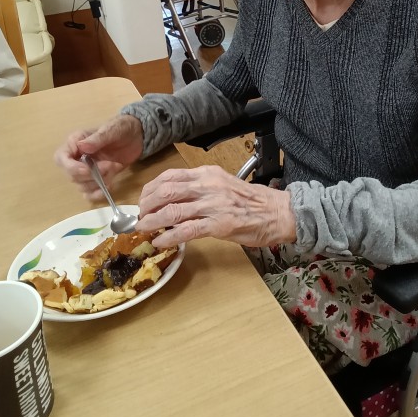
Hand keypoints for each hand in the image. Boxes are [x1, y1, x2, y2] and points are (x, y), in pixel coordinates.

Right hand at [53, 114, 143, 200]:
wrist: (137, 135)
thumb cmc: (122, 128)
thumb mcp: (111, 129)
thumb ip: (97, 138)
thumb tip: (82, 146)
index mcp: (75, 143)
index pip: (62, 158)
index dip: (72, 167)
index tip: (88, 170)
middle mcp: (77, 158)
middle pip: (73, 175)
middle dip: (92, 174)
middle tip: (110, 165)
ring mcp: (86, 170)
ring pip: (82, 185)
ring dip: (99, 182)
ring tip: (114, 168)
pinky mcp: (96, 179)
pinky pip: (89, 193)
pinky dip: (96, 194)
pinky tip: (108, 188)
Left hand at [136, 165, 296, 248]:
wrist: (277, 212)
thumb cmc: (251, 201)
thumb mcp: (223, 184)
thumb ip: (200, 188)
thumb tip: (173, 199)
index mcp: (208, 174)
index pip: (170, 176)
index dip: (151, 188)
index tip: (143, 200)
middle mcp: (208, 186)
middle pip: (166, 191)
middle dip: (147, 205)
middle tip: (139, 217)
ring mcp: (213, 205)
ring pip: (172, 211)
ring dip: (153, 222)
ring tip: (144, 230)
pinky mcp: (219, 225)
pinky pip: (187, 231)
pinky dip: (169, 237)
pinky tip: (160, 243)